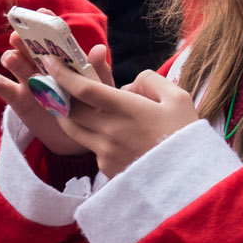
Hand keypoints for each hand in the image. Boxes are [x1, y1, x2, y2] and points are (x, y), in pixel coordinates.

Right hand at [0, 34, 93, 157]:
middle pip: (29, 46)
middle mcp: (41, 64)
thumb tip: (99, 49)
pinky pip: (2, 87)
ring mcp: (27, 80)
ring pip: (14, 63)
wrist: (79, 136)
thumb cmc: (90, 107)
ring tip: (11, 59)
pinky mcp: (17, 98)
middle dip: (23, 39)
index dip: (46, 23)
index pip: (53, 37)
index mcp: (62, 58)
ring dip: (11, 58)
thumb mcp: (98, 90)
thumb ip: (98, 72)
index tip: (42, 14)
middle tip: (19, 37)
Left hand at [41, 49, 203, 174]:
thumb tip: (128, 85)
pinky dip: (92, 135)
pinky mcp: (107, 170)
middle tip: (53, 80)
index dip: (62, 74)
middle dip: (57, 93)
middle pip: (68, 110)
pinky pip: (91, 147)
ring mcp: (105, 153)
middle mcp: (110, 132)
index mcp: (126, 110)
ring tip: (69, 102)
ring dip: (67, 114)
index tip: (49, 61)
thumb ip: (150, 81)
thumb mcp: (177, 98)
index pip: (82, 89)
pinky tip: (106, 130)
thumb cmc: (187, 136)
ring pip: (74, 130)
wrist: (193, 182)